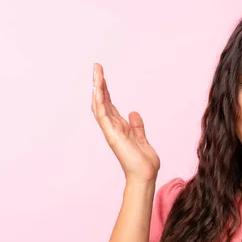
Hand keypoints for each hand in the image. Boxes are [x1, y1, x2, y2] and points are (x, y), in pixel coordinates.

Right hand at [91, 63, 159, 183]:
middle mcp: (113, 127)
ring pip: (100, 105)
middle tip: (96, 66)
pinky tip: (97, 90)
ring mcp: (111, 131)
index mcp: (120, 127)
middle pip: (103, 101)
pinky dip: (99, 102)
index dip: (106, 89)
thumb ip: (137, 126)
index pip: (110, 104)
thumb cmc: (143, 161)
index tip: (102, 75)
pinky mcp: (112, 135)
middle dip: (99, 84)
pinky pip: (102, 116)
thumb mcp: (142, 138)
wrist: (145, 175)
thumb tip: (133, 113)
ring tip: (96, 72)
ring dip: (98, 88)